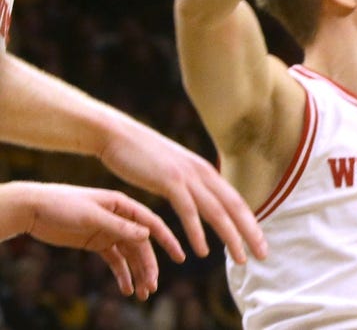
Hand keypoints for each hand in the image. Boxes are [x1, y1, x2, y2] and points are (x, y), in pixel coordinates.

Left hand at [0, 181, 179, 298]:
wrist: (34, 208)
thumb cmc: (63, 204)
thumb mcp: (92, 215)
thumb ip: (119, 225)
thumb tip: (147, 235)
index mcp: (124, 206)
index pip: (152, 224)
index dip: (168, 240)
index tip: (180, 257)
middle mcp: (121, 218)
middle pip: (142, 245)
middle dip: (149, 266)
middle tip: (152, 287)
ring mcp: (109, 231)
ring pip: (130, 255)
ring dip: (138, 273)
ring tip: (142, 293)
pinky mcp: (97, 242)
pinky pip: (115, 261)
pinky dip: (122, 274)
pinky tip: (126, 289)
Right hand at [99, 120, 266, 263]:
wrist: (120, 136)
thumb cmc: (143, 156)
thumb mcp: (174, 171)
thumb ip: (189, 183)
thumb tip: (199, 196)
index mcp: (206, 172)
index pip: (236, 201)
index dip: (250, 223)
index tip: (259, 243)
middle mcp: (204, 173)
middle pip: (235, 207)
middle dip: (251, 233)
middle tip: (262, 255)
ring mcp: (188, 176)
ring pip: (218, 211)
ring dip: (231, 237)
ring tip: (240, 259)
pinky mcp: (170, 180)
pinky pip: (189, 211)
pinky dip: (197, 232)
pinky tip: (203, 251)